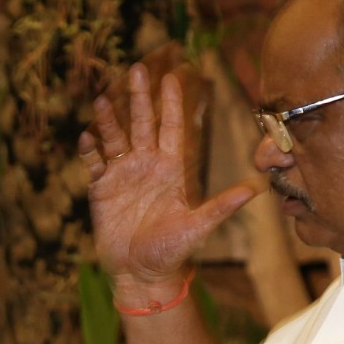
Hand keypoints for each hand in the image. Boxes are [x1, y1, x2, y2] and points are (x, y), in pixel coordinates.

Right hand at [80, 62, 258, 298]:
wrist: (141, 273)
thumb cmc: (172, 252)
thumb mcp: (198, 227)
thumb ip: (221, 206)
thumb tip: (255, 189)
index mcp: (171, 169)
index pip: (172, 128)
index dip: (170, 104)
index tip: (170, 77)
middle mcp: (146, 165)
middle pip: (142, 124)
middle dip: (139, 98)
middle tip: (137, 70)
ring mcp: (122, 175)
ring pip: (115, 138)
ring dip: (109, 119)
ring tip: (102, 99)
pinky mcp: (101, 189)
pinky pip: (93, 163)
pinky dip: (89, 151)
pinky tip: (87, 138)